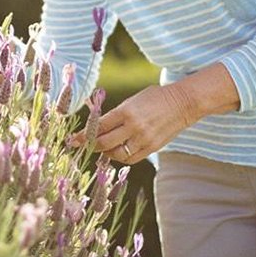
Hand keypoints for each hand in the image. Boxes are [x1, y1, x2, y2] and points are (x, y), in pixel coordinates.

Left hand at [72, 84, 192, 163]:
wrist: (182, 103)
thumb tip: (99, 125)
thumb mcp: (133, 100)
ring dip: (105, 153)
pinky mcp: (152, 148)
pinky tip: (116, 152)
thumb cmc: (155, 97)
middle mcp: (133, 126)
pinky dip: (121, 157)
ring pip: (116, 154)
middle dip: (90, 145)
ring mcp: (143, 139)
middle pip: (104, 142)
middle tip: (82, 146)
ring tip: (101, 149)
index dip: (84, 135)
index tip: (73, 140)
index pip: (99, 126)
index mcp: (126, 110)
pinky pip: (131, 158)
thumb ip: (117, 113)